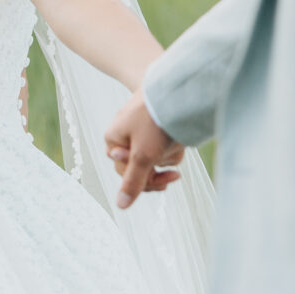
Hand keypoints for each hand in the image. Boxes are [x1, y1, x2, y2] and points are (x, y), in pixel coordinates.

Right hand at [104, 88, 184, 208]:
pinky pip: (166, 146)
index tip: (166, 182)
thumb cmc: (154, 120)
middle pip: (141, 168)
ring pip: (157, 157)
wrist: (176, 87)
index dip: (146, 182)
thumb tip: (120, 205)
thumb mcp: (143, 155)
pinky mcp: (158, 126)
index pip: (126, 174)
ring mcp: (142, 131)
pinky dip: (176, 144)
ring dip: (171, 153)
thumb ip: (133, 181)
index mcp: (113, 140)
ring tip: (176, 139)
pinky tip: (181, 135)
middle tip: (175, 174)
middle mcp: (125, 135)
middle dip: (160, 164)